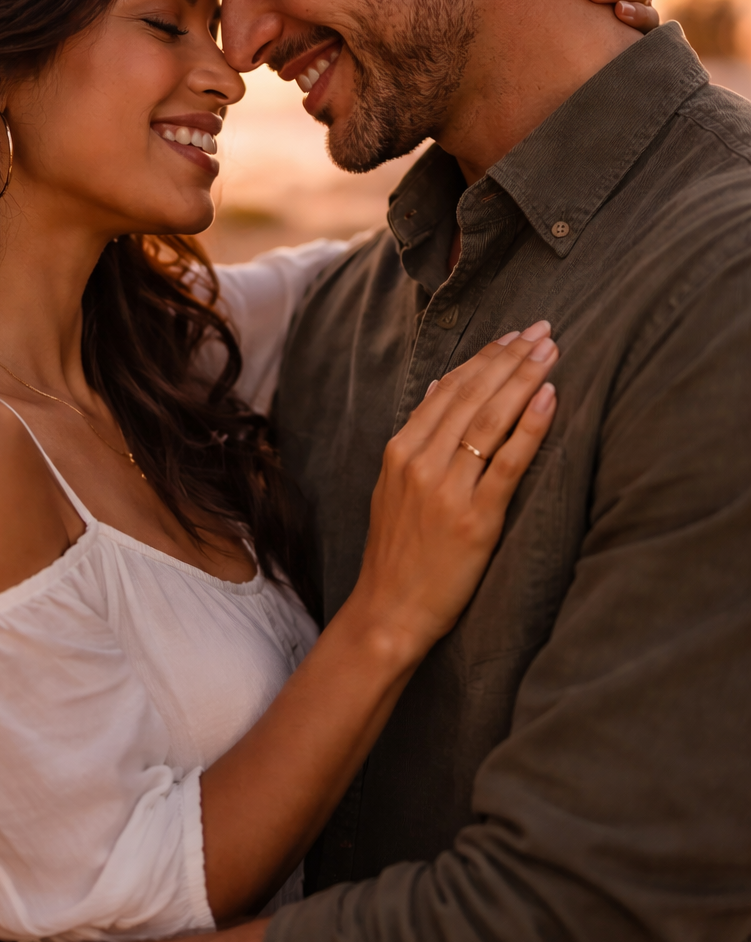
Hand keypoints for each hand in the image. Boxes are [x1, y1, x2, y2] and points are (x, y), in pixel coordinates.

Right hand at [354, 322, 557, 653]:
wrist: (389, 611)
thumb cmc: (398, 552)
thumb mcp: (393, 486)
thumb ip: (417, 436)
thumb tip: (437, 385)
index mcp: (401, 451)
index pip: (448, 390)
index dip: (484, 358)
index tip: (514, 335)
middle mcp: (421, 463)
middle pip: (472, 396)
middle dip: (510, 358)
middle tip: (543, 330)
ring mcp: (448, 490)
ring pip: (490, 420)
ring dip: (524, 379)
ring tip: (551, 351)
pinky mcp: (476, 520)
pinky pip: (508, 463)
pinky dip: (530, 427)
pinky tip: (550, 398)